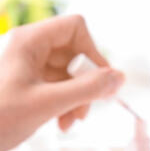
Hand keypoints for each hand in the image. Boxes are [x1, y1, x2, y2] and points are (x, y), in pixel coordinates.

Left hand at [0, 15, 124, 150]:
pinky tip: (61, 122)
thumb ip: (87, 89)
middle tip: (86, 106)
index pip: (75, 28)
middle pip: (75, 53)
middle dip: (85, 82)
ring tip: (70, 120)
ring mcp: (29, 67)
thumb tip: (119, 78)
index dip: (92, 51)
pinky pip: (59, 86)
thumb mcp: (47, 103)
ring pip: (70, 73)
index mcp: (29, 42)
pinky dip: (66, 104)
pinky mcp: (29, 84)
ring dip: (77, 98)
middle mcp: (30, 49)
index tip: (100, 78)